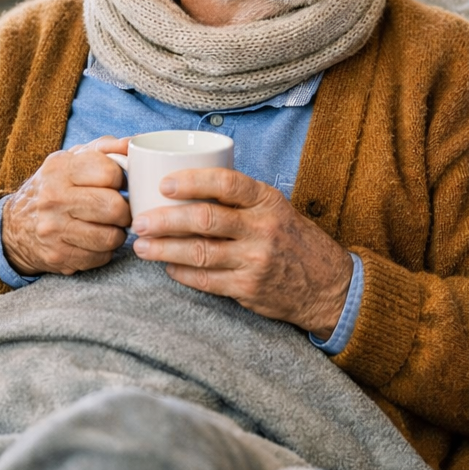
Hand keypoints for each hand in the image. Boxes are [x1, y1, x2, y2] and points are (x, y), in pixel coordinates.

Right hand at [1, 136, 130, 274]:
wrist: (15, 225)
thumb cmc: (57, 187)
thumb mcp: (74, 159)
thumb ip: (106, 147)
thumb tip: (133, 144)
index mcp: (60, 168)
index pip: (110, 173)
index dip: (121, 180)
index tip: (117, 184)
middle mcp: (53, 198)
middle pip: (115, 207)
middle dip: (125, 210)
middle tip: (119, 209)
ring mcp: (53, 229)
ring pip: (111, 237)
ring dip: (117, 233)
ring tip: (108, 225)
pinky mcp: (57, 256)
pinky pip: (100, 257)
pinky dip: (104, 251)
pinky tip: (94, 240)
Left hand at [128, 167, 353, 337]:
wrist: (328, 285)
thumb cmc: (294, 240)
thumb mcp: (277, 209)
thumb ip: (241, 200)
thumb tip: (188, 189)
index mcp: (268, 201)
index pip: (227, 183)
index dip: (192, 181)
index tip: (164, 184)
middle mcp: (263, 228)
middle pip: (205, 219)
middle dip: (165, 220)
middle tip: (140, 220)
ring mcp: (256, 260)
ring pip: (199, 252)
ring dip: (164, 249)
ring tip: (142, 246)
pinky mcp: (248, 288)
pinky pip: (205, 280)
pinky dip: (181, 273)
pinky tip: (167, 266)